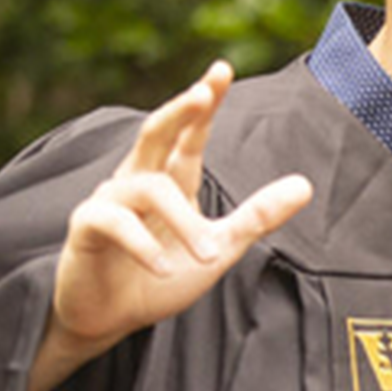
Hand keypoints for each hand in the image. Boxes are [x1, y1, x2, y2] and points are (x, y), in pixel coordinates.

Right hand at [30, 62, 312, 390]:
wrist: (109, 320)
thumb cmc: (159, 279)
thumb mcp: (219, 248)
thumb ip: (257, 217)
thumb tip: (305, 185)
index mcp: (170, 181)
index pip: (189, 136)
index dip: (203, 105)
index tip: (221, 71)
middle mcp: (137, 181)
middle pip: (155, 133)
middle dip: (179, 110)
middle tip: (203, 91)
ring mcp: (108, 201)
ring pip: (149, 189)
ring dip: (185, 223)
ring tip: (210, 255)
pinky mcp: (86, 227)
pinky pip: (114, 222)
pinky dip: (144, 244)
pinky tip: (163, 267)